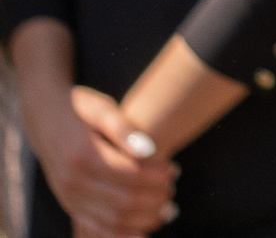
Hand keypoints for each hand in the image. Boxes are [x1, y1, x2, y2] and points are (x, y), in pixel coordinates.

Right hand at [26, 83, 175, 236]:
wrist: (43, 116)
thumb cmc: (80, 107)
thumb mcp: (102, 108)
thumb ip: (125, 128)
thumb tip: (150, 150)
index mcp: (83, 156)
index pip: (130, 176)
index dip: (157, 177)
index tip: (175, 169)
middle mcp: (72, 182)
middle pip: (123, 201)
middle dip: (154, 199)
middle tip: (173, 190)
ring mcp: (68, 197)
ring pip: (110, 220)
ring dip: (143, 219)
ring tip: (167, 210)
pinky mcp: (68, 204)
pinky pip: (95, 229)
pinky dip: (119, 234)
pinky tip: (143, 231)